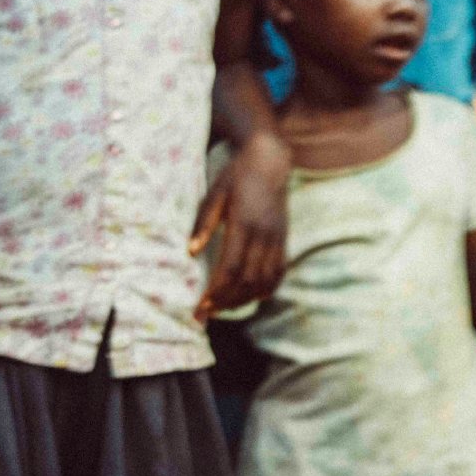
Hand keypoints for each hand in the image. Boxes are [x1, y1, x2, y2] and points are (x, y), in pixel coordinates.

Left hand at [191, 133, 290, 321]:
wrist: (270, 161)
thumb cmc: (236, 177)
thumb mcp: (214, 194)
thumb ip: (203, 224)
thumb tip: (191, 252)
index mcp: (244, 223)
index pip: (230, 268)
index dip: (216, 292)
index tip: (200, 306)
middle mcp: (264, 234)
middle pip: (247, 280)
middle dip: (226, 301)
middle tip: (207, 314)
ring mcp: (277, 238)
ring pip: (264, 280)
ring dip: (244, 299)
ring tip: (225, 308)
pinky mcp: (284, 239)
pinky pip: (279, 271)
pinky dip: (266, 289)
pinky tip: (252, 297)